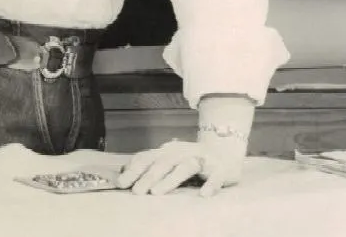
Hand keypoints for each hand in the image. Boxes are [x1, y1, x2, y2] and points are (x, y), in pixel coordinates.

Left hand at [116, 139, 245, 197]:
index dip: (133, 170)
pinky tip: (203, 195)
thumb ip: (148, 165)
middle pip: (162, 163)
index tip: (121, 184)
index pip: (147, 158)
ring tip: (156, 192)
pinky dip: (210, 186)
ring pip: (184, 168)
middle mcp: (182, 153)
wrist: (225, 150)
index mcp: (166, 152)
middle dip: (147, 177)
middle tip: (136, 191)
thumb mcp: (167, 159)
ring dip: (169, 180)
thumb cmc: (189, 158)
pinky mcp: (220, 169)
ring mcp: (201, 160)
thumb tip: (122, 173)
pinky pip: (215, 178)